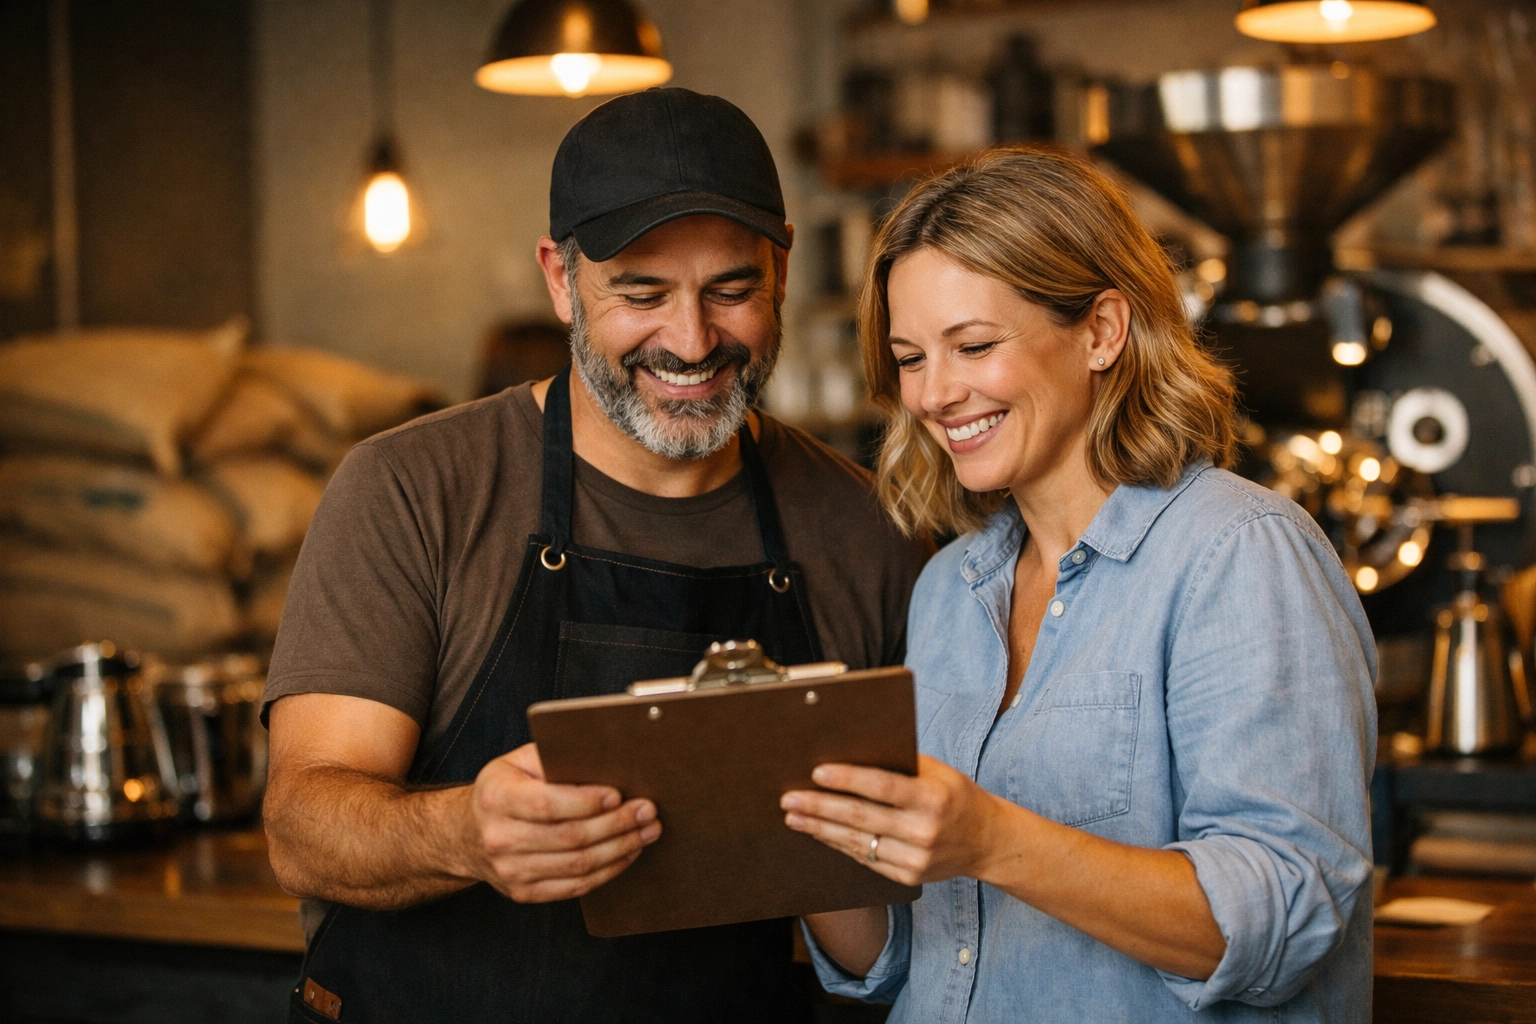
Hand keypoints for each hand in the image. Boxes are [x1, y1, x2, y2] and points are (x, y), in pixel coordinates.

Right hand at [466, 742, 660, 902]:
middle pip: (570, 838)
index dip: (586, 802)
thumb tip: (602, 760)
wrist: (467, 835)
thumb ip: (552, 759)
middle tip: (647, 811)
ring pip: (578, 865)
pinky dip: (608, 871)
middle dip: (616, 824)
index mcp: (496, 798)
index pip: (548, 804)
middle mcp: (499, 838)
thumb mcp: (517, 763)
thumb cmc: (503, 790)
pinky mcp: (524, 893)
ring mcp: (511, 872)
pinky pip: (575, 887)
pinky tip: (627, 853)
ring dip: (621, 849)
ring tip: (647, 831)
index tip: (618, 794)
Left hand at [781, 754, 1004, 886]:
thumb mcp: (938, 773)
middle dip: (820, 807)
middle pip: (862, 817)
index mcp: (933, 798)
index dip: (848, 780)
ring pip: (858, 842)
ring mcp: (916, 859)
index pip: (882, 787)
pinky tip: (819, 832)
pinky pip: (865, 858)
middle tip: (790, 799)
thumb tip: (851, 753)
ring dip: (821, 828)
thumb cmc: (956, 796)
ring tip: (794, 817)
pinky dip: (839, 844)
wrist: (987, 842)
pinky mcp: (907, 876)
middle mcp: (924, 830)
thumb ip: (900, 765)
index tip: (817, 773)